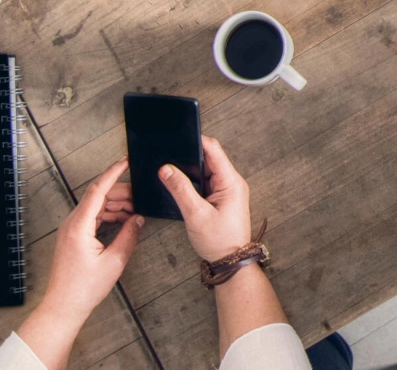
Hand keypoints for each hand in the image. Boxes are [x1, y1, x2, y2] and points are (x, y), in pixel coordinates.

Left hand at [17, 159, 141, 369]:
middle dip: (121, 194)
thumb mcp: (114, 261)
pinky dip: (108, 216)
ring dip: (115, 206)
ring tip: (135, 212)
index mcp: (79, 226)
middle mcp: (72, 224)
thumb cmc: (84, 288)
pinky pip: (91, 218)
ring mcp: (70, 230)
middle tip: (141, 196)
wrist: (63, 306)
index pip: (97, 190)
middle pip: (98, 197)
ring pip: (95, 207)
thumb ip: (128, 236)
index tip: (126, 161)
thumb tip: (138, 219)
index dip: (113, 173)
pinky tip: (122, 222)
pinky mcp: (72, 237)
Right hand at [160, 135, 255, 262]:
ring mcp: (225, 190)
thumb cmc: (219, 241)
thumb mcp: (196, 214)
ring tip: (169, 168)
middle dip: (188, 155)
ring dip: (189, 170)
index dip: (195, 140)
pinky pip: (204, 182)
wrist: (230, 261)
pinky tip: (178, 184)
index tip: (177, 136)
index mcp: (230, 181)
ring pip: (204, 170)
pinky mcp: (220, 197)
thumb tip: (166, 169)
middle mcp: (231, 182)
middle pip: (208, 158)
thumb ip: (180, 189)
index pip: (213, 150)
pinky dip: (192, 182)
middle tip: (167, 153)